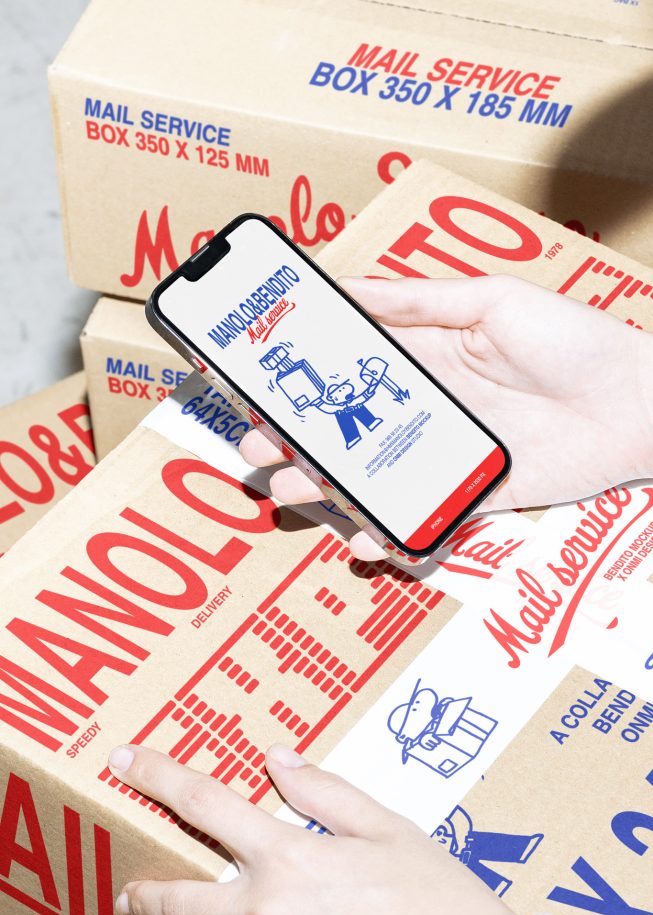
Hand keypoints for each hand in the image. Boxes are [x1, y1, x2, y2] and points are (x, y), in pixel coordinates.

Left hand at [108, 743, 615, 914]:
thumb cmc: (440, 896)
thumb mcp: (388, 827)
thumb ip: (325, 791)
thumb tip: (276, 760)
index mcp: (290, 856)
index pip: (204, 802)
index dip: (157, 775)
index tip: (123, 759)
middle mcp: (269, 914)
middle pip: (177, 899)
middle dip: (143, 894)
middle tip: (128, 893)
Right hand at [240, 275, 652, 560]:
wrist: (637, 401)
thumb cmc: (571, 339)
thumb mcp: (490, 300)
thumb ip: (417, 300)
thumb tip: (345, 286)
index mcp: (425, 358)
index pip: (349, 371)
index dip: (304, 380)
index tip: (259, 386)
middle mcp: (428, 408)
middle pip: (348, 430)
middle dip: (298, 440)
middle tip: (260, 447)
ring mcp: (446, 454)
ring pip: (372, 476)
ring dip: (327, 487)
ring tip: (291, 489)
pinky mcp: (472, 494)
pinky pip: (420, 515)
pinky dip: (388, 530)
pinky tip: (362, 534)